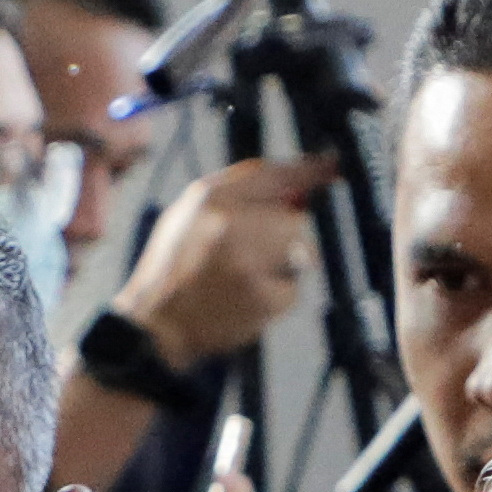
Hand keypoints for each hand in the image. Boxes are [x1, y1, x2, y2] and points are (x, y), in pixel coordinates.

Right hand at [110, 156, 331, 364]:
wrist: (158, 325)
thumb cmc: (174, 268)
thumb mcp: (190, 214)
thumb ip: (238, 196)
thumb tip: (295, 190)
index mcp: (210, 198)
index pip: (271, 174)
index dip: (308, 170)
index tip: (333, 166)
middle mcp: (230, 222)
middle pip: (295, 219)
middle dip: (289, 237)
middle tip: (262, 254)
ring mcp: (248, 261)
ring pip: (299, 255)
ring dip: (285, 268)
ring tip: (246, 279)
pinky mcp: (261, 296)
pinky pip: (292, 291)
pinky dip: (277, 299)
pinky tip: (247, 301)